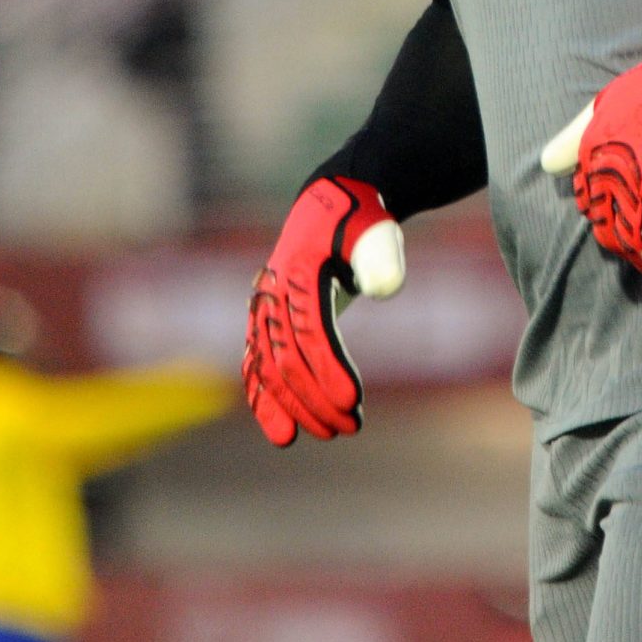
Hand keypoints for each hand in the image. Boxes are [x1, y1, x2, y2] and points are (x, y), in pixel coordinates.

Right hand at [242, 175, 404, 445]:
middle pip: (286, 357)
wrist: (331, 205)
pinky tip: (281, 429)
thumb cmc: (361, 221)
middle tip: (350, 428)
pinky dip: (265, 398)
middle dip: (315, 398)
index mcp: (296, 272)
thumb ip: (381, 256)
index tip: (352, 402)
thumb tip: (384, 290)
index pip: (311, 331)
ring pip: (267, 368)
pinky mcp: (266, 321)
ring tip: (322, 436)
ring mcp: (264, 308)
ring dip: (290, 406)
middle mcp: (272, 293)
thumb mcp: (377, 229)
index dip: (329, 369)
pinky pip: (257, 364)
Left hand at [539, 19, 641, 303]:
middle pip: (609, 226)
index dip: (604, 213)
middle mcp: (612, 173)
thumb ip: (575, 135)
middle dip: (621, 241)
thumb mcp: (610, 101)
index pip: (588, 200)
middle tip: (636, 251)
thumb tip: (545, 164)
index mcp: (593, 149)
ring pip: (634, 241)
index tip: (618, 221)